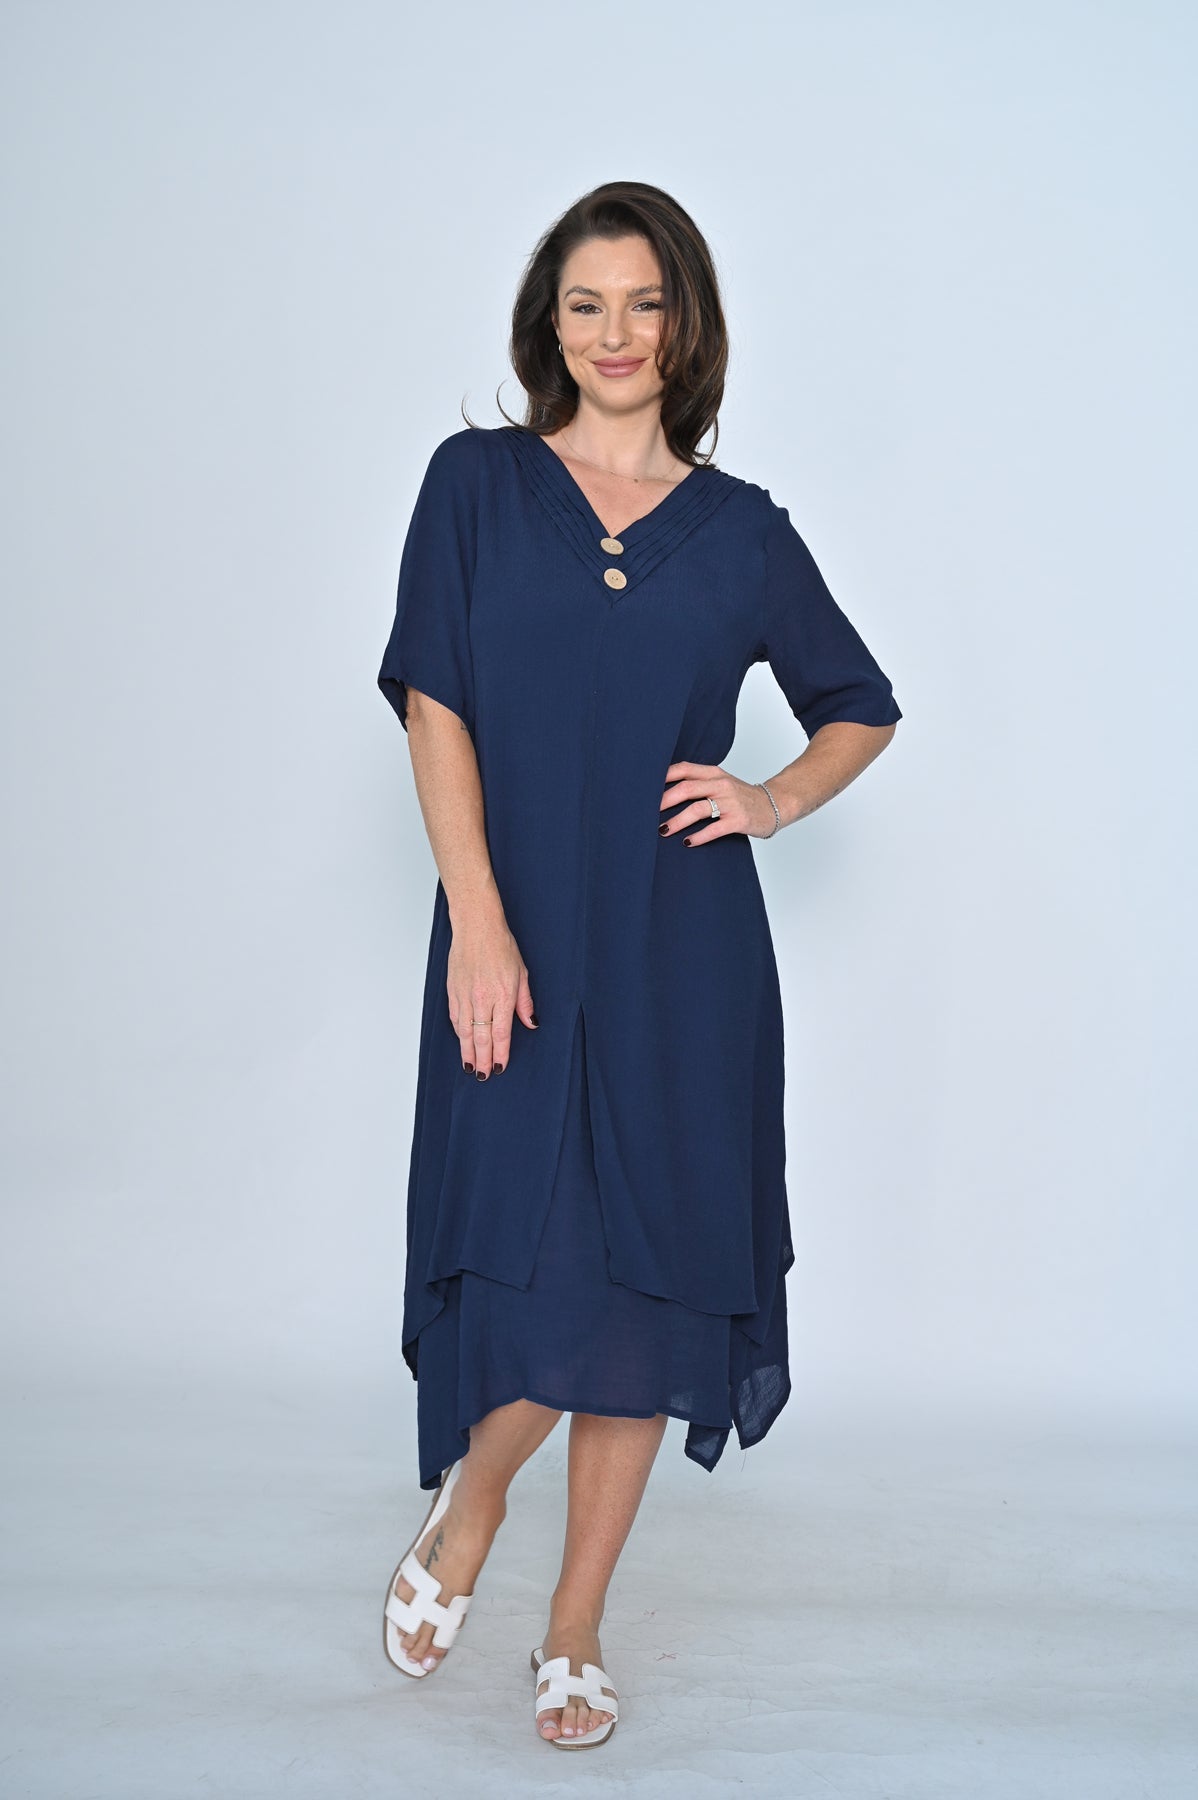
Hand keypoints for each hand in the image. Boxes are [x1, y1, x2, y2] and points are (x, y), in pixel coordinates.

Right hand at [446, 909, 536, 1077]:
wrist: (476, 928)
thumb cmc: (501, 947)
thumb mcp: (522, 974)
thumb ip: (525, 1003)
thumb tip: (531, 1023)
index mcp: (502, 995)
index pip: (501, 1034)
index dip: (500, 1054)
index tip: (500, 1066)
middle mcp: (482, 998)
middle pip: (481, 1038)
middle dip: (482, 1059)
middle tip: (483, 1075)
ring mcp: (464, 995)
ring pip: (464, 1032)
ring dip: (467, 1051)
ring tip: (470, 1066)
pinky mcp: (453, 991)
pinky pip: (455, 1018)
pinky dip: (458, 1033)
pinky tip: (462, 1042)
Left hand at [658, 761, 777, 843]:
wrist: (775, 804)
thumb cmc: (741, 796)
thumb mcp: (721, 782)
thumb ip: (698, 782)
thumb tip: (665, 791)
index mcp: (714, 773)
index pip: (684, 769)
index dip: (663, 777)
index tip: (646, 787)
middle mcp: (721, 785)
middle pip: (686, 789)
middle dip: (664, 801)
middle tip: (647, 813)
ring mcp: (730, 802)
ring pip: (697, 809)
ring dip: (677, 821)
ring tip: (664, 830)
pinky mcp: (738, 820)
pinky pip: (714, 829)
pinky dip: (699, 836)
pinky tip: (688, 842)